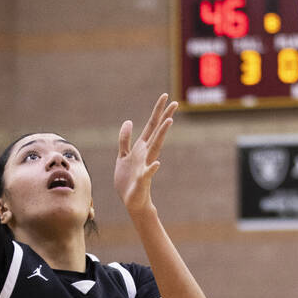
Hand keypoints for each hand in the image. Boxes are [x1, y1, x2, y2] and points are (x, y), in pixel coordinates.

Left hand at [114, 94, 177, 217]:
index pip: (151, 126)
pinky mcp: (143, 179)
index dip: (157, 111)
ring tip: (169, 121)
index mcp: (141, 147)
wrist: (131, 200)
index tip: (165, 96)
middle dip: (165, 116)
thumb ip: (124, 139)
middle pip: (156, 132)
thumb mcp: (122, 156)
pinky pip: (148, 173)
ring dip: (162, 134)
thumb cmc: (128, 179)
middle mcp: (146, 154)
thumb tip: (128, 121)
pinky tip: (157, 163)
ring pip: (155, 147)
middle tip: (175, 102)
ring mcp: (146, 165)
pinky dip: (152, 168)